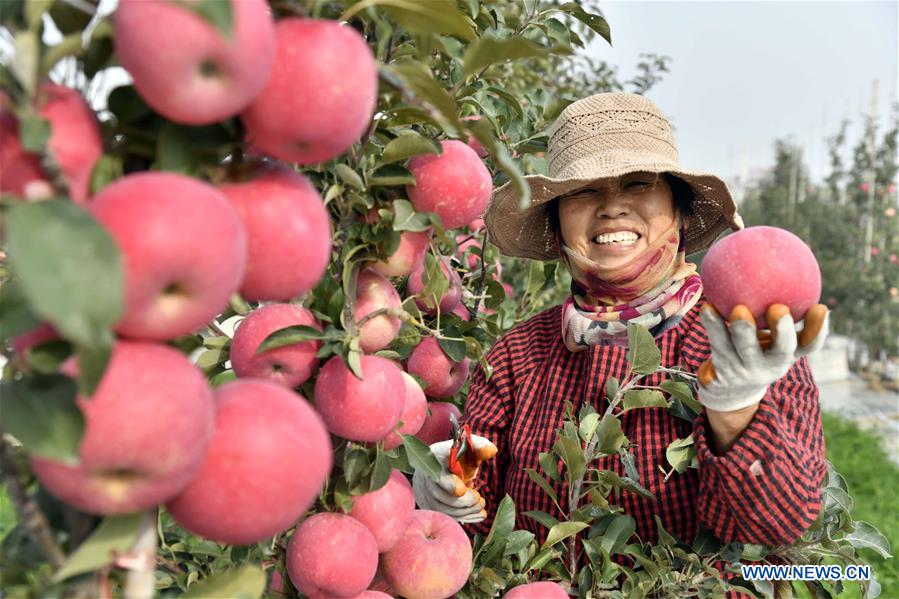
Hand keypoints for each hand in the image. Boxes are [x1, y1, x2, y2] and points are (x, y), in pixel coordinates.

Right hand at [412, 435, 496, 523]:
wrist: (437, 465)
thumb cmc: (456, 456)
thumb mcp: (467, 446)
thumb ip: (479, 446)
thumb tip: (492, 450)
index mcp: (434, 458)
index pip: (437, 472)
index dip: (449, 483)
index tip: (462, 490)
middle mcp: (425, 476)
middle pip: (441, 495)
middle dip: (465, 501)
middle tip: (480, 499)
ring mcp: (424, 493)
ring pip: (443, 509)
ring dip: (466, 511)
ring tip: (480, 505)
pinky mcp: (429, 507)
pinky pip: (445, 517)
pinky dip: (464, 518)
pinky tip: (478, 514)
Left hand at [697, 303, 828, 411]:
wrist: (728, 388)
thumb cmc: (756, 350)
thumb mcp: (772, 337)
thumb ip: (781, 311)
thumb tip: (790, 268)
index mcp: (787, 354)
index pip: (810, 344)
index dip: (818, 329)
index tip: (820, 307)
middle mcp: (770, 365)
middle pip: (781, 351)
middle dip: (782, 331)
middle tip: (779, 308)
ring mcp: (746, 371)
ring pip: (744, 349)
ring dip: (742, 330)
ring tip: (738, 309)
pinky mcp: (722, 374)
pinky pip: (717, 345)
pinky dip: (713, 326)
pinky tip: (708, 307)